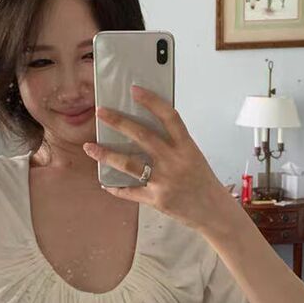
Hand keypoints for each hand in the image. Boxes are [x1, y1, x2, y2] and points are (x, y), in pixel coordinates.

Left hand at [83, 85, 231, 232]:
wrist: (213, 212)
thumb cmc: (202, 182)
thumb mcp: (193, 156)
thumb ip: (173, 144)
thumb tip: (143, 130)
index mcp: (186, 147)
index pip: (169, 117)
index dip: (152, 101)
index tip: (135, 90)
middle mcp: (174, 161)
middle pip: (142, 136)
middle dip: (118, 122)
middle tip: (100, 112)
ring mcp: (164, 181)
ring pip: (129, 164)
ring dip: (106, 155)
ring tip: (90, 147)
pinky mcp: (156, 199)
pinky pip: (129, 192)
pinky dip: (115, 187)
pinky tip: (105, 183)